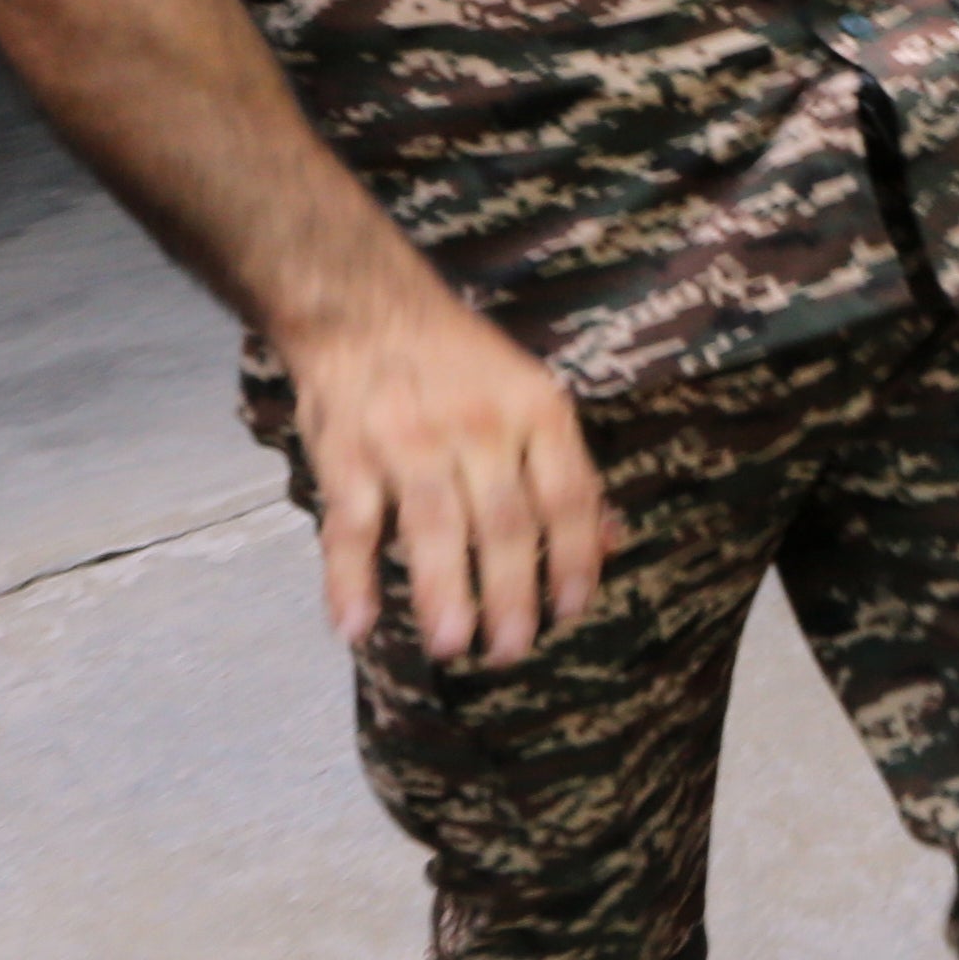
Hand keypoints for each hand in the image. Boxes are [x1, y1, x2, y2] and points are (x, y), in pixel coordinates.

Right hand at [285, 280, 616, 670]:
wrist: (365, 309)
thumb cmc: (461, 364)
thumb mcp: (532, 396)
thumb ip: (568, 470)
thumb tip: (612, 542)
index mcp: (537, 412)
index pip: (568, 497)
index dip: (574, 560)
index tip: (572, 610)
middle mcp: (479, 427)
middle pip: (505, 524)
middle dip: (512, 594)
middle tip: (511, 651)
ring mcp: (410, 441)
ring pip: (434, 528)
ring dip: (444, 593)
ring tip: (453, 646)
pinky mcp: (347, 454)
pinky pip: (352, 525)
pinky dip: (349, 578)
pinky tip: (357, 624)